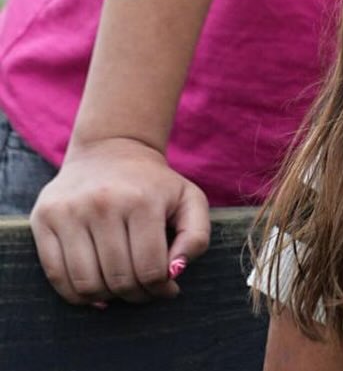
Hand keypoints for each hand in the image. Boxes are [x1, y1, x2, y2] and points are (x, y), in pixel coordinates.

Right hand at [29, 137, 210, 304]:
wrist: (111, 149)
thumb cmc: (153, 184)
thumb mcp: (189, 200)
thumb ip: (196, 238)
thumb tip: (174, 273)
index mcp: (142, 200)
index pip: (150, 270)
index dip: (160, 289)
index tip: (165, 287)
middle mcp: (103, 203)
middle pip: (118, 280)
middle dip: (135, 294)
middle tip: (142, 289)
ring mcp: (70, 210)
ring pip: (86, 284)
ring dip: (106, 297)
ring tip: (119, 286)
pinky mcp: (44, 217)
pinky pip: (56, 276)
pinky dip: (76, 294)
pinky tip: (95, 286)